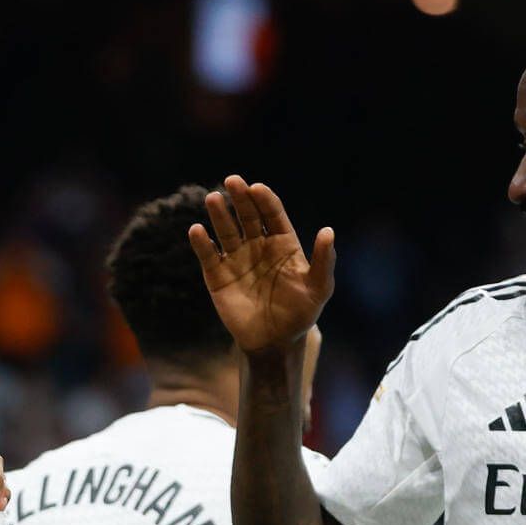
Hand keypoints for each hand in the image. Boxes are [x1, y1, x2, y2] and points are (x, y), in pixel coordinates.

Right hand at [188, 175, 335, 353]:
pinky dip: (202, 243)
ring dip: (219, 214)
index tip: (257, 189)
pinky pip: (208, 255)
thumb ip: (323, 261)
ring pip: (226, 230)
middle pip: (248, 215)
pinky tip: (197, 230)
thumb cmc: (300, 314)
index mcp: (283, 243)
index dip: (265, 200)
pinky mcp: (217, 276)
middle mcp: (258, 245)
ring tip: (213, 199)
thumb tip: (328, 231)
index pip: (272, 214)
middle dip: (240, 198)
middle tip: (232, 181)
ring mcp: (237, 259)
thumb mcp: (317, 288)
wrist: (274, 342)